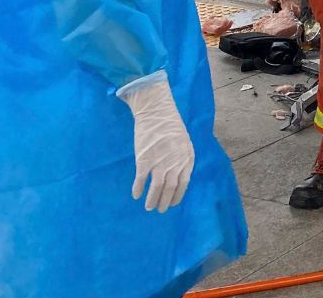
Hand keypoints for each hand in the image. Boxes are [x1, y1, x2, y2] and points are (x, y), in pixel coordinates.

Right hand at [119, 73, 194, 212]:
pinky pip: (141, 179)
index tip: (173, 203)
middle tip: (160, 210)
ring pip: (157, 188)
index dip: (178, 195)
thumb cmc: (171, 126)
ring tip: (149, 207)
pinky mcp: (144, 159)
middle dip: (165, 202)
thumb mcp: (184, 142)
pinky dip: (138, 189)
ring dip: (152, 200)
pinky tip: (136, 195)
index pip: (184, 183)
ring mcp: (160, 162)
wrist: (157, 112)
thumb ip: (182, 158)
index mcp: (187, 158)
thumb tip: (178, 175)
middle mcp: (175, 163)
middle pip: (171, 188)